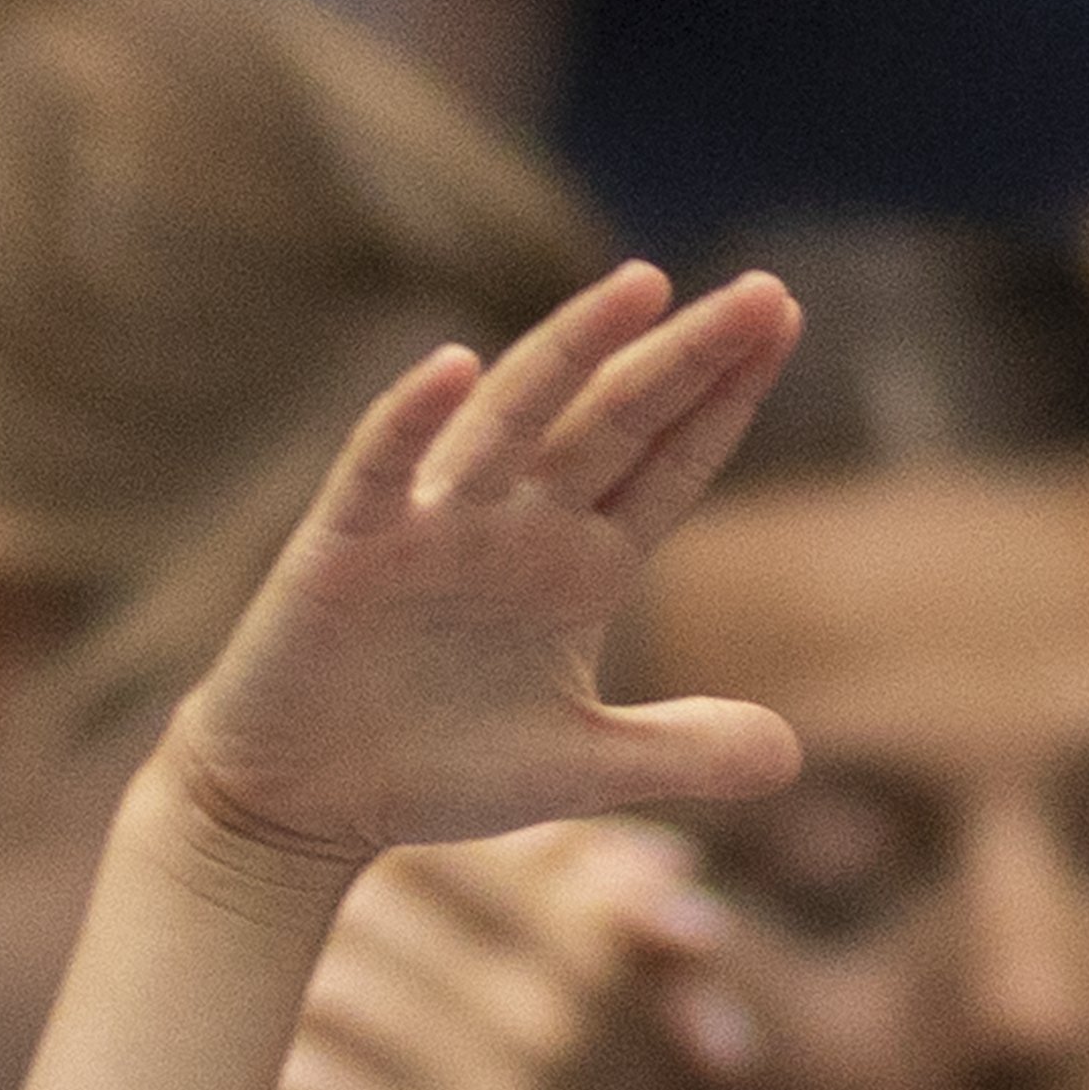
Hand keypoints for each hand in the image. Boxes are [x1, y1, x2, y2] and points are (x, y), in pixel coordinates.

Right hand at [162, 261, 810, 886]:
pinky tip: (453, 366)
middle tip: (766, 292)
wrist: (298, 803)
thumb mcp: (577, 768)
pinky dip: (411, 419)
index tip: (785, 319)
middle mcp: (514, 524)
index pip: (665, 461)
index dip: (725, 396)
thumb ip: (679, 752)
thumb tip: (790, 757)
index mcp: (578, 563)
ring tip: (643, 286)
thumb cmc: (432, 771)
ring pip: (511, 419)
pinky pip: (381, 470)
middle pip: (614, 420)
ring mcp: (433, 526)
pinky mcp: (347, 547)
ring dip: (573, 351)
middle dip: (687, 357)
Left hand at [278, 821, 723, 1089]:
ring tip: (239, 997)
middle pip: (375, 897)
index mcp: (591, 955)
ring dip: (276, 993)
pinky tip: (263, 1084)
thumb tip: (420, 782)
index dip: (353, 829)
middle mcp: (554, 1022)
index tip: (291, 827)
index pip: (450, 839)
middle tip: (233, 901)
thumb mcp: (555, 1015)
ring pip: (331, 985)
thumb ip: (521, 902)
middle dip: (302, 906)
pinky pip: (308, 1086)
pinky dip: (274, 1077)